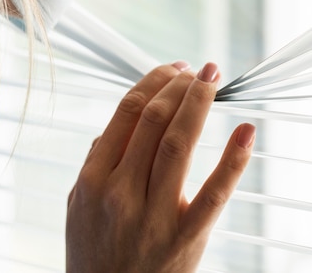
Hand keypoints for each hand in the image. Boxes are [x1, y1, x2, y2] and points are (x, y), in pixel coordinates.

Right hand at [66, 62, 254, 272]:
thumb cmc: (92, 255)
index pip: (127, 113)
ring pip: (180, 144)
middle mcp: (122, 192)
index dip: (152, 82)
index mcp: (94, 179)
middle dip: (178, 86)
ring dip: (199, 104)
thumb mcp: (78, 206)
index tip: (170, 69)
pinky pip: (215, 192)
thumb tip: (113, 128)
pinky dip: (233, 159)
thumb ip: (93, 163)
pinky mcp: (187, 237)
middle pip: (155, 121)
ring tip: (211, 79)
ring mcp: (155, 216)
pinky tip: (245, 131)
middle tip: (194, 70)